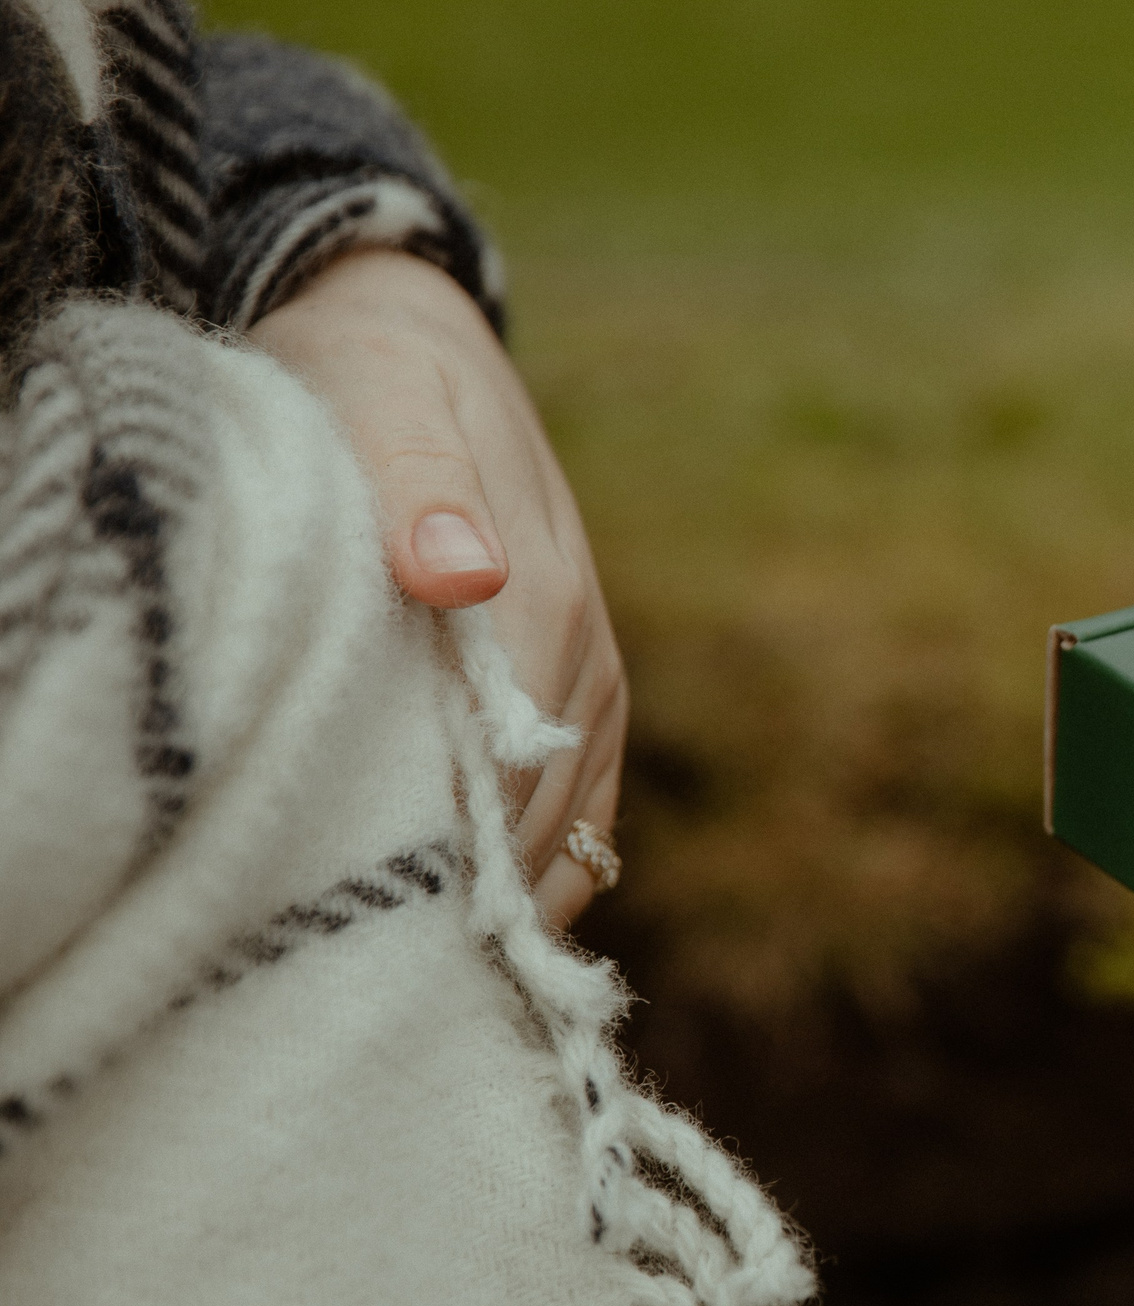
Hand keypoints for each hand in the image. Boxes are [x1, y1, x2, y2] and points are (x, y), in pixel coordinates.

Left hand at [250, 248, 626, 927]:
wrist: (413, 337)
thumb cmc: (370, 376)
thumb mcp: (380, 401)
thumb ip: (419, 485)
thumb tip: (462, 573)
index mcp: (545, 601)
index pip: (507, 767)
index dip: (450, 853)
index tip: (376, 918)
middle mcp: (585, 657)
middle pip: (539, 814)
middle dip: (472, 893)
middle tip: (382, 968)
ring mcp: (591, 682)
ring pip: (566, 825)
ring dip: (506, 893)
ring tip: (430, 966)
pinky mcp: (581, 695)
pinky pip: (581, 811)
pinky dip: (544, 873)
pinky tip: (496, 920)